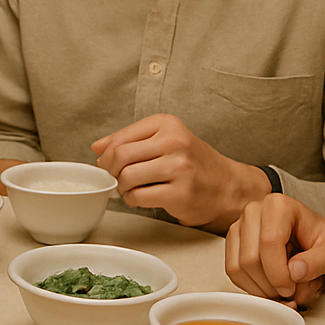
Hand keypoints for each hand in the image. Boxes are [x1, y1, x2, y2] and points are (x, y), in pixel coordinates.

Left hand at [92, 114, 268, 230]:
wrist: (227, 186)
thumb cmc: (193, 163)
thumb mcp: (164, 140)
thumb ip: (129, 140)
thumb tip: (97, 146)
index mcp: (167, 124)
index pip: (121, 138)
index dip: (106, 154)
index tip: (106, 163)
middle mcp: (174, 142)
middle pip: (120, 157)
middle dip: (111, 171)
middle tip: (116, 178)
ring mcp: (179, 168)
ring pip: (128, 177)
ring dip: (122, 188)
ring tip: (130, 189)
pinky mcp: (180, 193)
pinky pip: (139, 197)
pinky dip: (133, 200)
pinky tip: (140, 198)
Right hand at [226, 193, 324, 307]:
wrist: (318, 237)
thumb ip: (319, 261)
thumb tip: (294, 272)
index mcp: (279, 206)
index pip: (269, 243)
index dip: (280, 274)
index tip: (293, 289)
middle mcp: (254, 211)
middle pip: (250, 259)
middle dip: (271, 285)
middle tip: (292, 291)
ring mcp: (240, 226)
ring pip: (238, 268)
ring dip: (262, 289)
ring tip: (285, 287)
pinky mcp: (234, 242)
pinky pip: (234, 272)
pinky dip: (253, 287)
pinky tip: (272, 285)